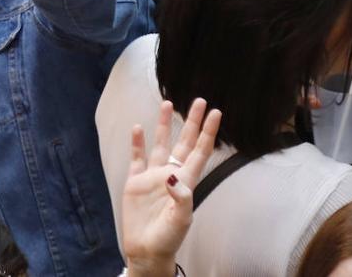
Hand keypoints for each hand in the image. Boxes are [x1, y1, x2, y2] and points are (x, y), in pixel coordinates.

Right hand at [122, 99, 221, 276]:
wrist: (146, 251)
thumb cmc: (168, 238)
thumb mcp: (180, 220)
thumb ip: (180, 197)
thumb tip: (172, 175)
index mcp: (186, 182)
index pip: (200, 152)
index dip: (208, 132)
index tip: (216, 113)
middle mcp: (171, 174)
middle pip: (184, 142)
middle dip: (191, 122)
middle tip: (198, 100)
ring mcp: (152, 177)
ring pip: (161, 144)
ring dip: (164, 125)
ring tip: (167, 103)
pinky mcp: (135, 182)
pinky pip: (137, 158)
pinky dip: (137, 143)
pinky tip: (138, 128)